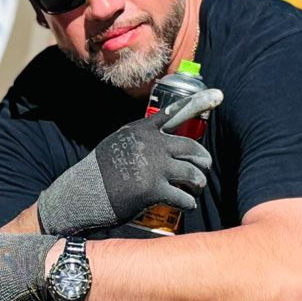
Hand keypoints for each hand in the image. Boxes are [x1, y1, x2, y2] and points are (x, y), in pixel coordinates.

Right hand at [36, 87, 222, 235]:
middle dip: (202, 159)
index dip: (199, 102)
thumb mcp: (118, 143)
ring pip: (192, 174)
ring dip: (198, 183)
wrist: (82, 193)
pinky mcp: (153, 190)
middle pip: (191, 148)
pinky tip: (187, 205)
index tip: (219, 95)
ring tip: (196, 188)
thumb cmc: (100, 172)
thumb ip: (141, 140)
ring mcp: (153, 166)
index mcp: (142, 130)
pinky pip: (183, 196)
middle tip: (204, 167)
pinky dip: (189, 203)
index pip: (175, 112)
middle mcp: (151, 144)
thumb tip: (164, 143)